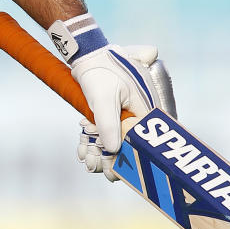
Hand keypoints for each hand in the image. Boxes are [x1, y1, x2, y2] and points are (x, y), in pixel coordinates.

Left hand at [49, 14, 175, 176]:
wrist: (88, 56)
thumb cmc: (99, 73)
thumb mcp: (102, 99)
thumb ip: (108, 124)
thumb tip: (113, 150)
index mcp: (146, 107)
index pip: (146, 140)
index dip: (133, 158)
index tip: (118, 172)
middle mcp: (141, 112)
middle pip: (132, 144)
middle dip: (115, 158)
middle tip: (98, 168)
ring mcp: (129, 113)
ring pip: (119, 140)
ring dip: (103, 152)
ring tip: (87, 161)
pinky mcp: (117, 113)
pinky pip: (110, 132)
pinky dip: (97, 142)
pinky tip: (83, 150)